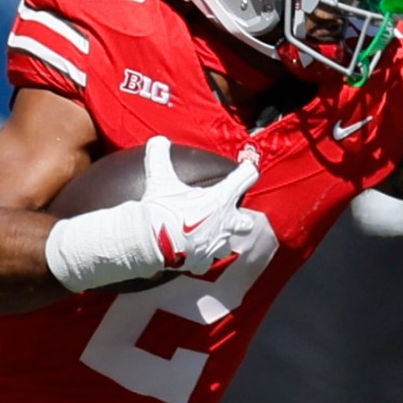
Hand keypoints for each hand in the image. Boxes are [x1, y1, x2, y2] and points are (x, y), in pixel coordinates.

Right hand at [138, 135, 262, 274]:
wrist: (154, 241)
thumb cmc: (163, 207)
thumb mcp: (159, 177)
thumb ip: (160, 155)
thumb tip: (158, 140)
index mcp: (222, 199)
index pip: (246, 178)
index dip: (248, 171)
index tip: (248, 169)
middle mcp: (226, 223)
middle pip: (246, 222)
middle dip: (239, 220)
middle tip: (228, 215)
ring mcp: (217, 244)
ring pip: (227, 245)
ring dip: (219, 240)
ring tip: (207, 237)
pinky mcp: (204, 262)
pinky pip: (206, 262)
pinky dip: (200, 259)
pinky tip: (191, 254)